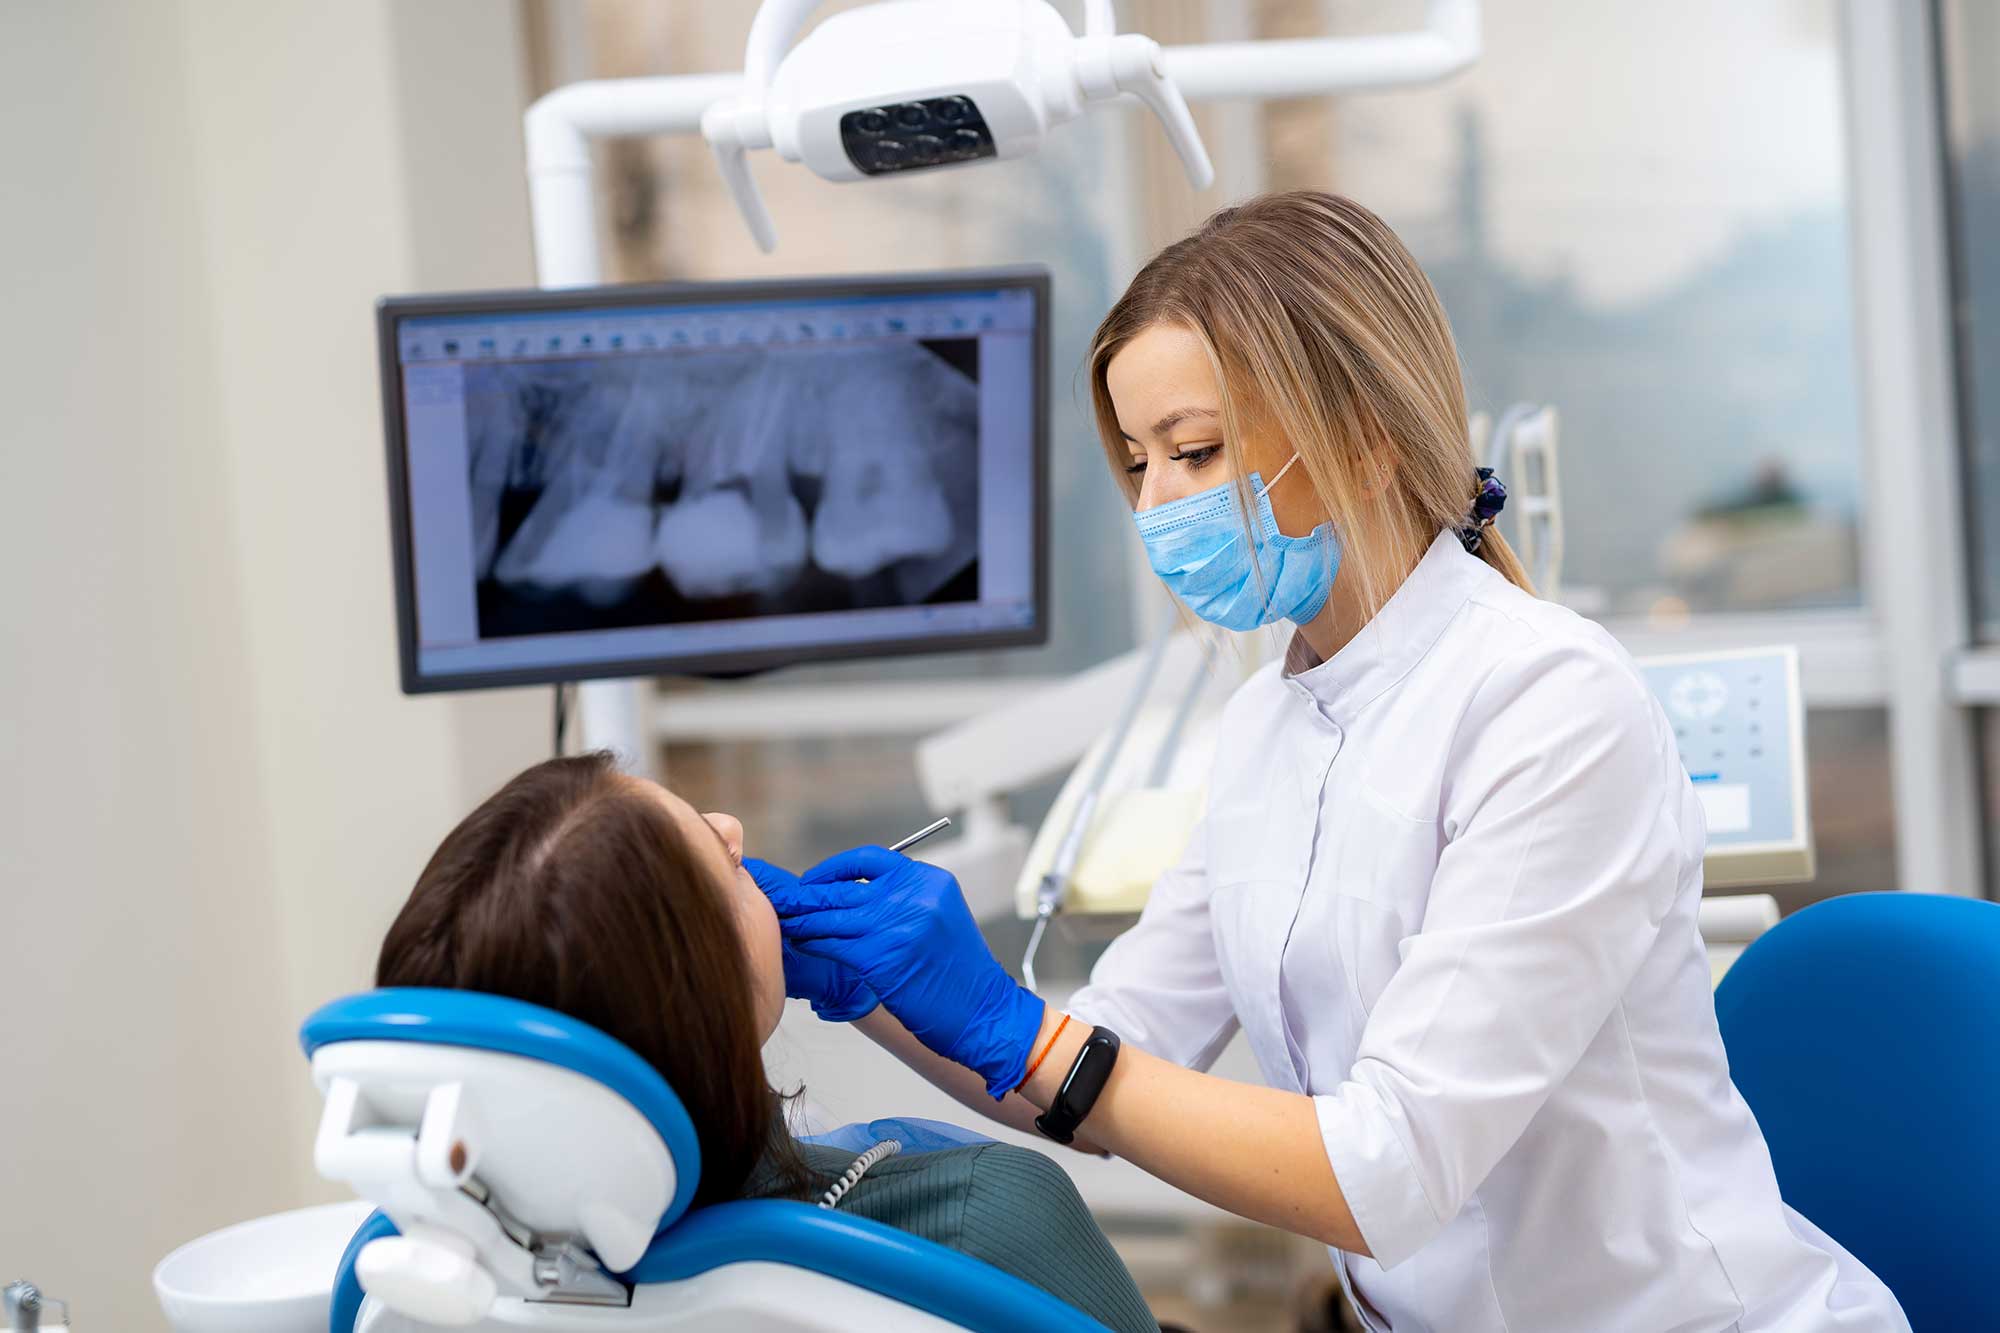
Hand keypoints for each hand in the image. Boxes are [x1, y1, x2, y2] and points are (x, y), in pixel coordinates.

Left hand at [766, 845, 1043, 1098]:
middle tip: (784, 898)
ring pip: (830, 915)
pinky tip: (802, 945)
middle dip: (807, 895)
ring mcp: (896, 925)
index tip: (813, 881)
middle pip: (843, 886)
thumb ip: (903, 900)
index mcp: (929, 880)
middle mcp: (913, 896)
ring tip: (784, 922)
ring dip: (802, 920)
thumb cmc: (959, 976)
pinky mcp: (879, 958)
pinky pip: (831, 943)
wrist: (985, 1013)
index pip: (869, 858)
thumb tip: (849, 896)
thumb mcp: (939, 919)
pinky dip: (812, 943)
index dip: (833, 869)